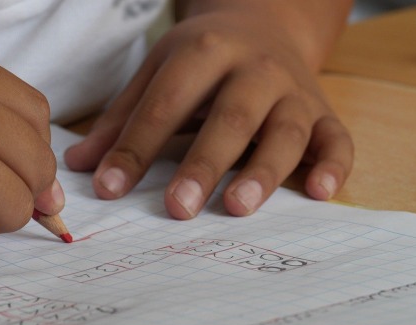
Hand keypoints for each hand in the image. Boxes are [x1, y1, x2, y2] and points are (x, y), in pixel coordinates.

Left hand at [64, 7, 352, 219]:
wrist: (264, 25)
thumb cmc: (203, 60)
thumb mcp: (158, 74)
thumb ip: (122, 119)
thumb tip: (78, 166)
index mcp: (204, 52)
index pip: (165, 105)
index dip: (135, 148)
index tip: (108, 190)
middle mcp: (254, 69)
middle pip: (230, 117)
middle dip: (203, 163)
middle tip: (178, 209)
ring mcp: (294, 90)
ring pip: (286, 131)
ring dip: (264, 170)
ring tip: (237, 208)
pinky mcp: (324, 111)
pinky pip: (337, 138)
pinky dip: (334, 165)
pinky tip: (320, 193)